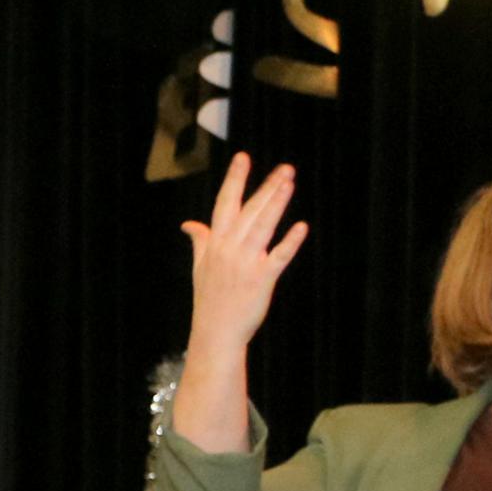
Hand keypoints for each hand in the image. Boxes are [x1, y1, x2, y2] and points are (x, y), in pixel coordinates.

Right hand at [179, 153, 307, 352]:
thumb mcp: (200, 267)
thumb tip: (189, 224)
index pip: (225, 204)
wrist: (216, 332)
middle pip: (250, 211)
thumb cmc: (210, 299)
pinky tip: (302, 227)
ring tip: (289, 184)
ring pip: (263, 227)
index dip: (234, 180)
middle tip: (285, 168)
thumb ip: (200, 241)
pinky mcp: (262, 279)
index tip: (243, 157)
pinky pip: (278, 257)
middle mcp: (229, 249)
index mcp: (216, 244)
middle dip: (267, 187)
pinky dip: (289, 242)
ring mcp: (246, 263)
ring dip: (276, 204)